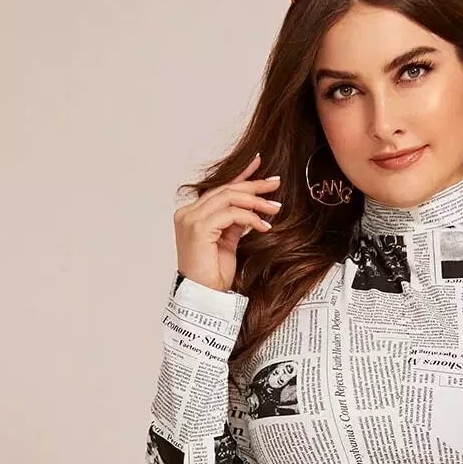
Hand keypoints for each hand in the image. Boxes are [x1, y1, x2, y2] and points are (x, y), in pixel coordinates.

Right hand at [174, 153, 282, 292]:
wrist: (204, 298)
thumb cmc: (213, 276)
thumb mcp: (227, 243)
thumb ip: (234, 222)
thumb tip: (250, 207)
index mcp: (191, 215)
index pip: (218, 189)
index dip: (240, 176)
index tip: (259, 165)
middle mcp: (187, 214)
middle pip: (225, 190)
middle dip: (253, 185)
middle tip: (275, 183)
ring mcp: (190, 220)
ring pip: (228, 198)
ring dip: (255, 201)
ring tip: (275, 208)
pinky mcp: (199, 228)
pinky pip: (230, 214)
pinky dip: (250, 217)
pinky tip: (264, 226)